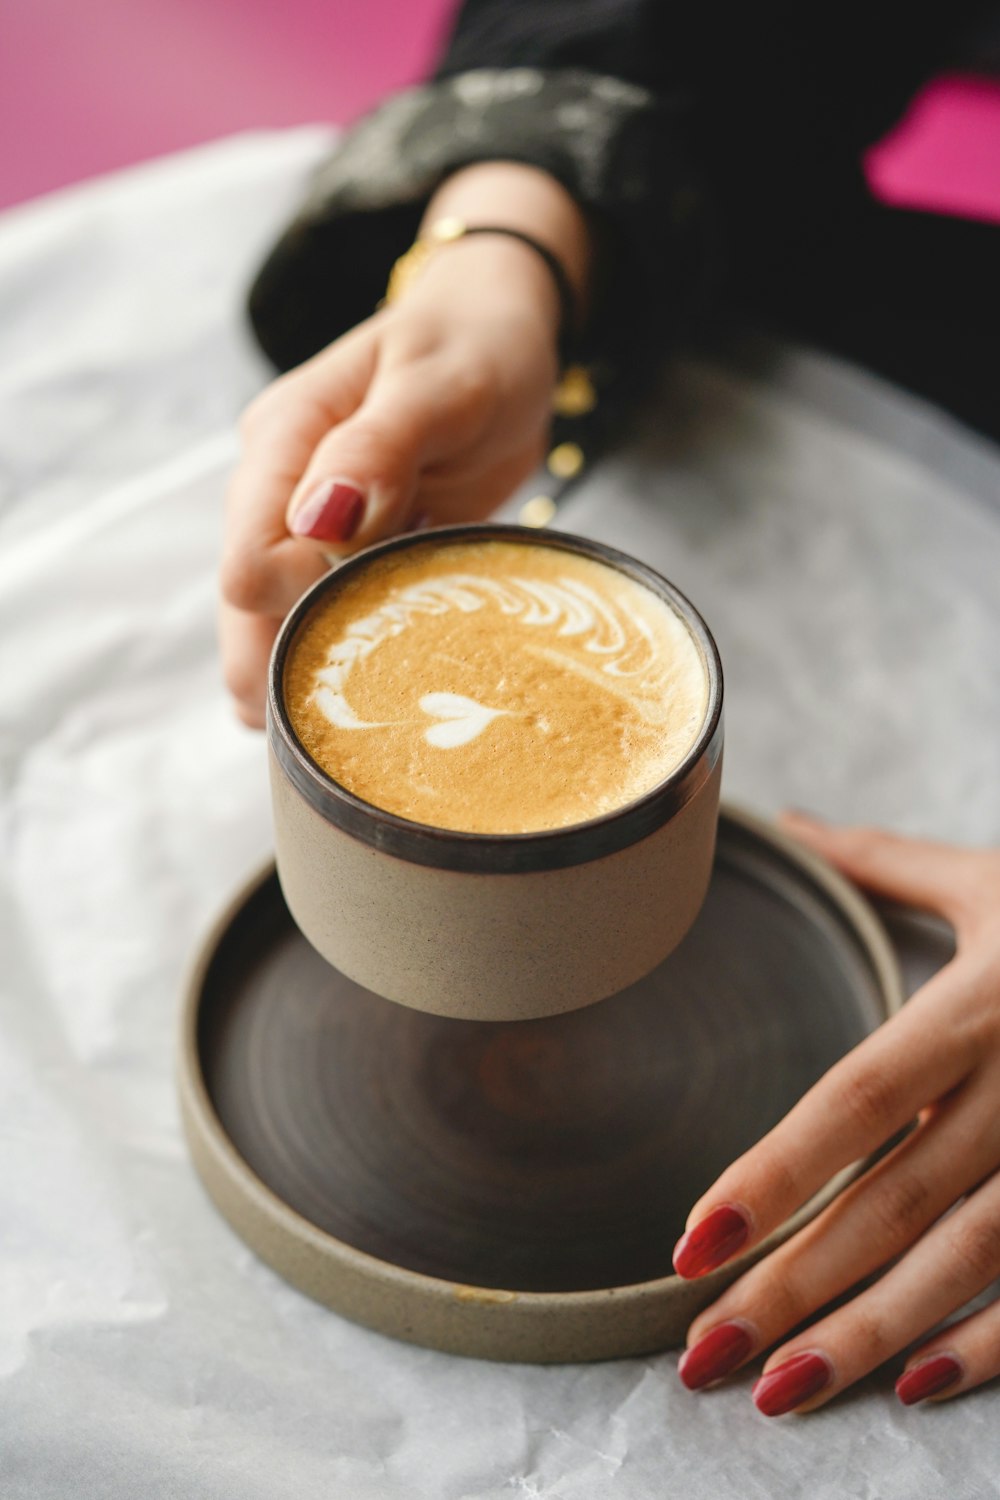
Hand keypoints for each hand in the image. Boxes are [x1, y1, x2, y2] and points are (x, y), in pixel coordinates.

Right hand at [219, 162, 592, 726]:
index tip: (367, 604)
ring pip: (278, 620)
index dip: (295, 602)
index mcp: (284, 441)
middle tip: (331, 730)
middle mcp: (281, 489)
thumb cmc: (476, 345)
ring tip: (342, 735)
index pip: (247, 559)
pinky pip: (327, 612)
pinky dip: (341, 653)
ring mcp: (311, 524)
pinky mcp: (351, 548)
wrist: (502, 334)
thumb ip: (377, 446)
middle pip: (248, 608)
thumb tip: (316, 520)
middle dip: (279, 667)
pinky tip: (366, 696)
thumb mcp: (440, 383)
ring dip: (305, 672)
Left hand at [674, 814, 999, 1413]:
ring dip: (872, 1332)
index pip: (857, 1098)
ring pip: (970, 1259)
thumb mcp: (992, 879)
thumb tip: (794, 822)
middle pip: (896, 1199)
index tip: (692, 1237)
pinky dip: (995, 1344)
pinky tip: (915, 1383)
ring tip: (781, 1387)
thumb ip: (885, 863)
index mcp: (979, 1002)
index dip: (775, 1171)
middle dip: (796, 1281)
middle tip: (702, 1351)